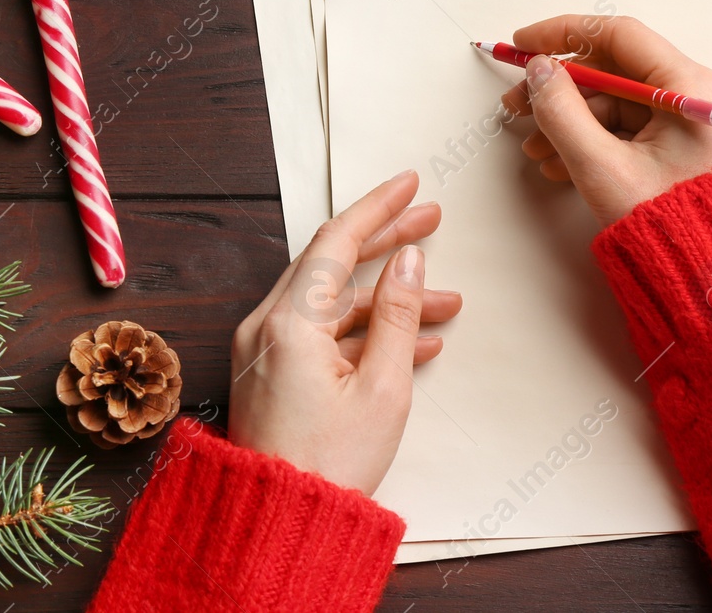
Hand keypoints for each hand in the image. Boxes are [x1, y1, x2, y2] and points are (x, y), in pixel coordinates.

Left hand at [228, 170, 460, 494]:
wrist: (278, 527)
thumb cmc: (329, 467)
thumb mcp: (384, 388)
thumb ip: (399, 316)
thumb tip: (409, 260)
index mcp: (288, 324)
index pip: (336, 242)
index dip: (378, 209)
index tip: (410, 184)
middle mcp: (267, 328)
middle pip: (332, 265)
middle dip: (386, 243)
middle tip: (432, 220)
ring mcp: (266, 352)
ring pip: (333, 304)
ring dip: (387, 299)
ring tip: (445, 301)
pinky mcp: (272, 376)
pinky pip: (322, 337)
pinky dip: (365, 332)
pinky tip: (414, 341)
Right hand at [501, 15, 711, 227]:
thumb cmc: (671, 230)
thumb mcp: (603, 169)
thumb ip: (562, 113)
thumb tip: (539, 71)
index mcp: (694, 88)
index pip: (620, 35)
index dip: (564, 34)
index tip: (524, 43)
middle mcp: (705, 94)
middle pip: (618, 71)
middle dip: (562, 90)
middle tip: (516, 106)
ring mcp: (701, 121)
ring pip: (623, 103)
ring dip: (573, 122)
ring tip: (536, 150)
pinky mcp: (693, 146)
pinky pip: (637, 128)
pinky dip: (599, 140)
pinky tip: (561, 163)